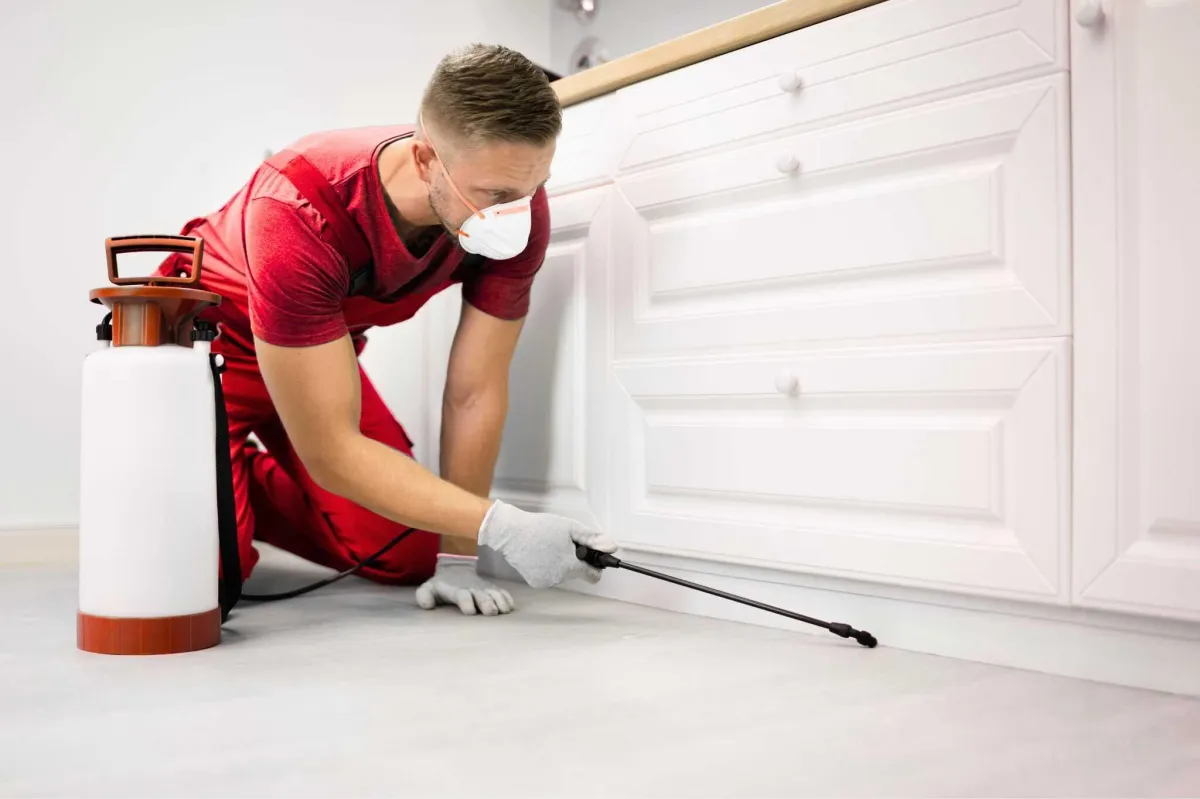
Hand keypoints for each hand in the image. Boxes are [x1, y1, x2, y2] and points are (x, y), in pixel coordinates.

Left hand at [415, 554, 514, 615]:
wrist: (455, 569)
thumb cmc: (441, 585)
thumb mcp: (428, 588)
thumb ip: (424, 596)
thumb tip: (427, 605)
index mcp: (456, 589)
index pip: (462, 595)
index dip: (466, 602)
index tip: (470, 611)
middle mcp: (472, 588)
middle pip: (481, 595)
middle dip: (486, 603)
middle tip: (492, 612)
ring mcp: (484, 587)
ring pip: (494, 593)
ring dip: (500, 601)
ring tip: (505, 611)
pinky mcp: (492, 588)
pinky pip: (502, 592)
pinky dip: (507, 598)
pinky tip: (511, 607)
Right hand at [477, 500, 618, 588]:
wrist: (511, 533)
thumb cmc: (540, 528)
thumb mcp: (570, 528)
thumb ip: (593, 539)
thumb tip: (612, 547)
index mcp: (570, 566)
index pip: (594, 576)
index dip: (596, 566)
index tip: (591, 557)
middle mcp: (559, 578)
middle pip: (577, 573)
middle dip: (575, 561)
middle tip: (563, 545)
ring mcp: (546, 582)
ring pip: (563, 575)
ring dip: (561, 564)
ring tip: (549, 548)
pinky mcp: (535, 582)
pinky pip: (550, 577)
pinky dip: (548, 568)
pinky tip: (540, 555)